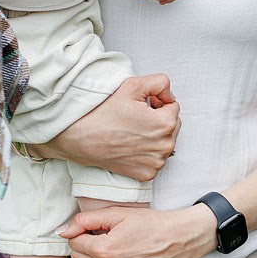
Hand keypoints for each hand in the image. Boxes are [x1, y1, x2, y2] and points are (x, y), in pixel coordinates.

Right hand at [32, 74, 180, 179]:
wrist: (83, 138)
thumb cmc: (105, 112)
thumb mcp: (132, 85)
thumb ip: (159, 82)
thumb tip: (169, 94)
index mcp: (165, 123)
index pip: (173, 106)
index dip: (157, 102)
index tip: (141, 105)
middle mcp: (165, 146)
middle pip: (172, 125)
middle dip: (159, 118)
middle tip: (136, 117)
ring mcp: (156, 163)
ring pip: (164, 142)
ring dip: (154, 136)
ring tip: (132, 131)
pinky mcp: (147, 174)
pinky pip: (155, 159)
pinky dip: (147, 153)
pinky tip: (131, 145)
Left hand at [58, 204, 214, 257]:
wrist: (175, 240)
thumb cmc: (149, 224)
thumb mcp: (116, 214)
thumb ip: (85, 220)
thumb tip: (62, 231)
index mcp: (103, 249)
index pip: (74, 243)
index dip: (80, 233)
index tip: (90, 230)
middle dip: (82, 248)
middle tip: (94, 240)